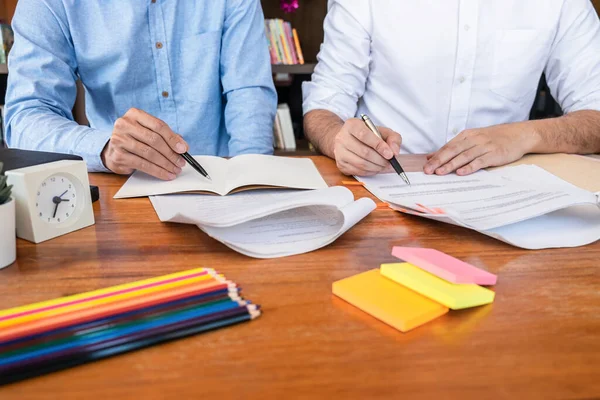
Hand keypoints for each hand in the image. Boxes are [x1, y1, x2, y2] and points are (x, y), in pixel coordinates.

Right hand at [101, 108, 187, 179]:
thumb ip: (165, 136)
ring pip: (149, 154)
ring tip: (175, 169)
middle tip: (181, 162)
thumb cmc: (135, 138)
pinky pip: (143, 165)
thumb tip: (182, 146)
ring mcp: (119, 140)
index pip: (158, 125)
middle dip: (171, 153)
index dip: (173, 138)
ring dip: (166, 164)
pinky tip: (166, 174)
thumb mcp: (149, 131)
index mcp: (135, 114)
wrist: (112, 149)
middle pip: (154, 140)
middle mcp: (125, 124)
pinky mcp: (118, 156)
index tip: (184, 149)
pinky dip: (157, 171)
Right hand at [332, 118, 401, 175]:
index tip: (390, 154)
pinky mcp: (340, 164)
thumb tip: (394, 152)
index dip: (379, 146)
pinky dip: (370, 172)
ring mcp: (339, 152)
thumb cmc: (368, 135)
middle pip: (364, 152)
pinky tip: (375, 167)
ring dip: (376, 167)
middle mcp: (342, 138)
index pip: (364, 135)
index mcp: (352, 125)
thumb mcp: (382, 131)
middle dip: (380, 159)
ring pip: (361, 163)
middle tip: (390, 162)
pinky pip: (358, 171)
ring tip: (384, 165)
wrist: (349, 140)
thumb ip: (393, 138)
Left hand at [423, 122, 538, 175]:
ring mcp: (485, 146)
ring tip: (440, 172)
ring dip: (451, 165)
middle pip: (453, 151)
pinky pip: (480, 161)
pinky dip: (470, 167)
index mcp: (467, 135)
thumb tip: (432, 156)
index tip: (425, 166)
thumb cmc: (493, 138)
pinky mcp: (494, 154)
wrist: (519, 134)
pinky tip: (461, 172)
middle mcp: (474, 139)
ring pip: (464, 156)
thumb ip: (454, 147)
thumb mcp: (473, 139)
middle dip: (439, 161)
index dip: (436, 156)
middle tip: (428, 171)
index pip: (448, 147)